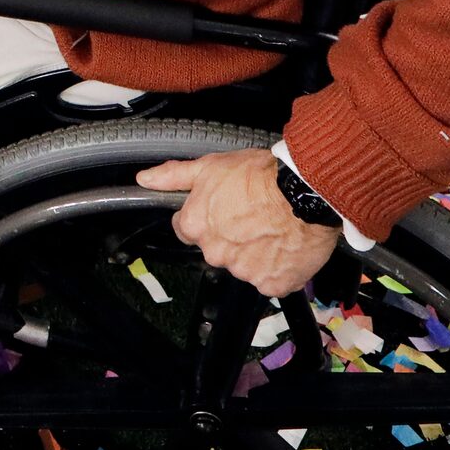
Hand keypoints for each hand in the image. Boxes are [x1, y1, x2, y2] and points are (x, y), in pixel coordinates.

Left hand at [134, 148, 341, 297]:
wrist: (305, 193)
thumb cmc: (262, 176)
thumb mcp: (211, 165)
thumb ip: (175, 175)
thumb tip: (145, 179)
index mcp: (196, 226)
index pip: (188, 229)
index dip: (206, 216)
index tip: (223, 208)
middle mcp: (215, 253)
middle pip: (217, 248)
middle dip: (231, 235)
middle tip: (253, 215)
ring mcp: (244, 272)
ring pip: (245, 265)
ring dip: (255, 252)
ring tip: (273, 227)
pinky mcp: (272, 284)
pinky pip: (271, 280)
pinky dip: (278, 267)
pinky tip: (286, 245)